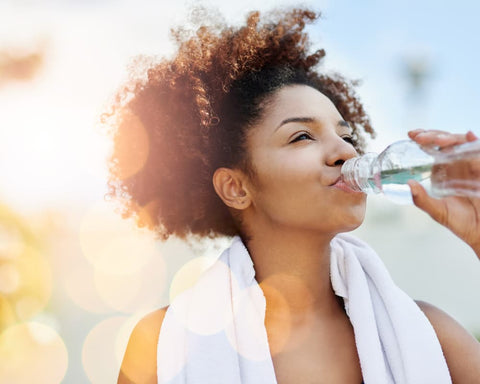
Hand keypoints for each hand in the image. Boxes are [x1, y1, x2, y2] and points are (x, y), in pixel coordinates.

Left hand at [407, 129, 479, 257]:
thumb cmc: (461, 222)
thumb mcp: (438, 211)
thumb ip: (422, 200)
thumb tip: (409, 185)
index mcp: (443, 171)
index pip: (432, 149)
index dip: (423, 138)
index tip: (412, 135)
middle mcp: (457, 165)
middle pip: (446, 141)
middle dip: (433, 135)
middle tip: (420, 138)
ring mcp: (472, 165)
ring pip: (461, 142)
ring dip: (450, 138)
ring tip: (439, 141)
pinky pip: (479, 150)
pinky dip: (474, 142)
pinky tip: (469, 136)